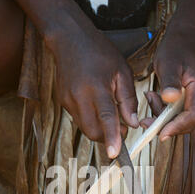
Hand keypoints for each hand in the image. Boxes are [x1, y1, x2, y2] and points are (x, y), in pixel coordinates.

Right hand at [50, 27, 138, 158]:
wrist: (69, 39)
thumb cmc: (99, 52)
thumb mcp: (122, 71)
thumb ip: (128, 100)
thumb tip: (132, 123)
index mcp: (96, 87)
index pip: (105, 118)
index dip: (111, 137)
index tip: (115, 154)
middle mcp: (79, 96)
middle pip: (93, 131)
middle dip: (107, 137)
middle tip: (122, 129)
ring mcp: (68, 100)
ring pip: (85, 128)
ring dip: (99, 129)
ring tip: (110, 115)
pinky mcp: (63, 102)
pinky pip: (78, 119)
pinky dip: (90, 119)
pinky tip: (96, 105)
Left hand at [154, 21, 194, 140]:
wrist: (187, 36)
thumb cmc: (178, 46)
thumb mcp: (168, 63)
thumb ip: (169, 82)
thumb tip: (169, 99)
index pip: (192, 117)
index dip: (175, 128)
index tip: (160, 133)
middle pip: (188, 121)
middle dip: (166, 124)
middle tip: (146, 120)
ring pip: (183, 118)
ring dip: (164, 115)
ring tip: (151, 98)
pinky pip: (182, 111)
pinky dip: (168, 110)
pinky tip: (156, 98)